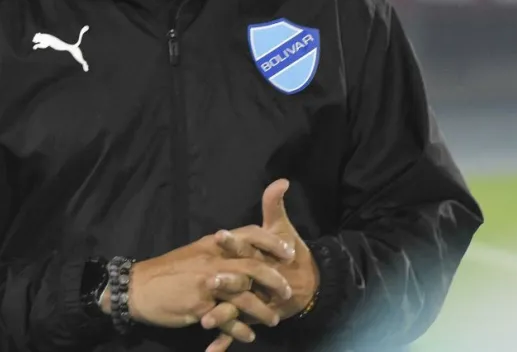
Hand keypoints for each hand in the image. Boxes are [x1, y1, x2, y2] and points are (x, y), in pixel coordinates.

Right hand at [122, 234, 293, 331]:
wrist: (139, 287)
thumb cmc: (169, 270)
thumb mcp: (197, 251)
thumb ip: (220, 250)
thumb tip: (242, 248)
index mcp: (214, 244)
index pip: (249, 235)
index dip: (271, 242)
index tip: (289, 252)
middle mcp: (213, 261)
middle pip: (253, 266)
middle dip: (274, 279)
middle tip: (287, 292)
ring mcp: (207, 285)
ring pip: (244, 296)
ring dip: (261, 310)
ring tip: (273, 319)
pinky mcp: (199, 307)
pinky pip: (227, 320)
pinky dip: (239, 330)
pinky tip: (249, 336)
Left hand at [202, 179, 320, 351]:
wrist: (309, 285)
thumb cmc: (290, 253)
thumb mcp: (282, 228)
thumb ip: (275, 204)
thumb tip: (282, 180)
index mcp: (261, 256)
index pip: (246, 245)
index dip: (234, 241)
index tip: (220, 234)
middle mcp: (258, 279)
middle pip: (242, 280)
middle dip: (228, 281)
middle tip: (212, 280)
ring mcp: (256, 301)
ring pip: (239, 309)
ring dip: (224, 315)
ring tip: (206, 320)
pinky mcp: (254, 318)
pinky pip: (237, 331)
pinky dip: (225, 342)